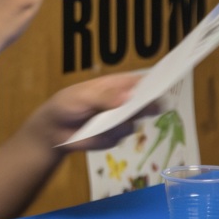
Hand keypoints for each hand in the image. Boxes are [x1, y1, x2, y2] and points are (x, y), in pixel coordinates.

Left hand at [28, 73, 145, 152]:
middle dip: (148, 106)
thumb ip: (104, 97)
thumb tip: (127, 98)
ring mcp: (121, 120)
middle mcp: (123, 102)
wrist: (54, 130)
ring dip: (122, 123)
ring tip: (103, 122)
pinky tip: (96, 133)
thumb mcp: (82, 97)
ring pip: (134, 122)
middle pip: (145, 103)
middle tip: (148, 108)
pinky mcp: (115, 136)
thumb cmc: (67, 104)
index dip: (155, 83)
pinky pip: (120, 137)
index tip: (164, 87)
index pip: (140, 82)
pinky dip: (109, 136)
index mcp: (116, 85)